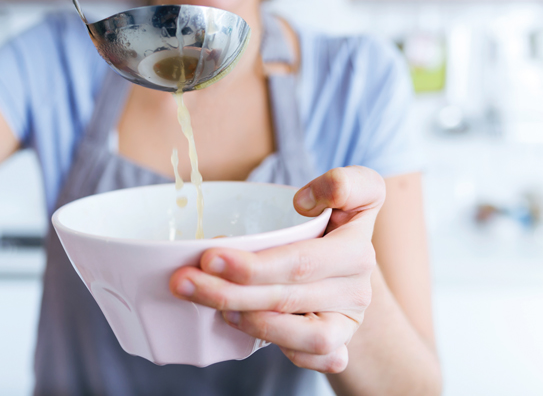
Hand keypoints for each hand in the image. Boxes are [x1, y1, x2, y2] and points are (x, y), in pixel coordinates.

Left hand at [169, 166, 384, 372]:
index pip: (302, 260)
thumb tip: (304, 202)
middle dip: (231, 288)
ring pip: (306, 334)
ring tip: (217, 308)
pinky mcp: (340, 346)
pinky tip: (247, 330)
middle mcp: (358, 285)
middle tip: (185, 279)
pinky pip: (316, 359)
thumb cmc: (336, 223)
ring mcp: (350, 319)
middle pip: (291, 290)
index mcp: (356, 244)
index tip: (209, 255)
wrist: (352, 269)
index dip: (256, 263)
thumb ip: (341, 184)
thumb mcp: (352, 191)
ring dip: (254, 322)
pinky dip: (282, 349)